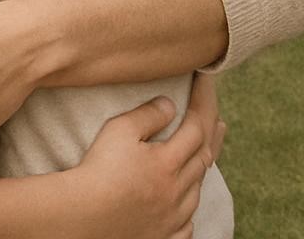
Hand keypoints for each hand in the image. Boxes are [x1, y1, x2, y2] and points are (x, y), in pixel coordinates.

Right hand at [57, 93, 224, 238]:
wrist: (84, 217)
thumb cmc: (99, 171)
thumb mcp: (120, 130)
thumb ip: (148, 115)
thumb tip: (170, 104)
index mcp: (168, 163)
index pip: (196, 126)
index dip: (203, 101)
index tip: (204, 80)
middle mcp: (177, 191)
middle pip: (203, 158)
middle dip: (212, 135)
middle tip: (219, 119)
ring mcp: (172, 217)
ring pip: (197, 191)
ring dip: (203, 169)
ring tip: (207, 154)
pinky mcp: (163, 237)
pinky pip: (187, 224)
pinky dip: (190, 209)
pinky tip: (188, 203)